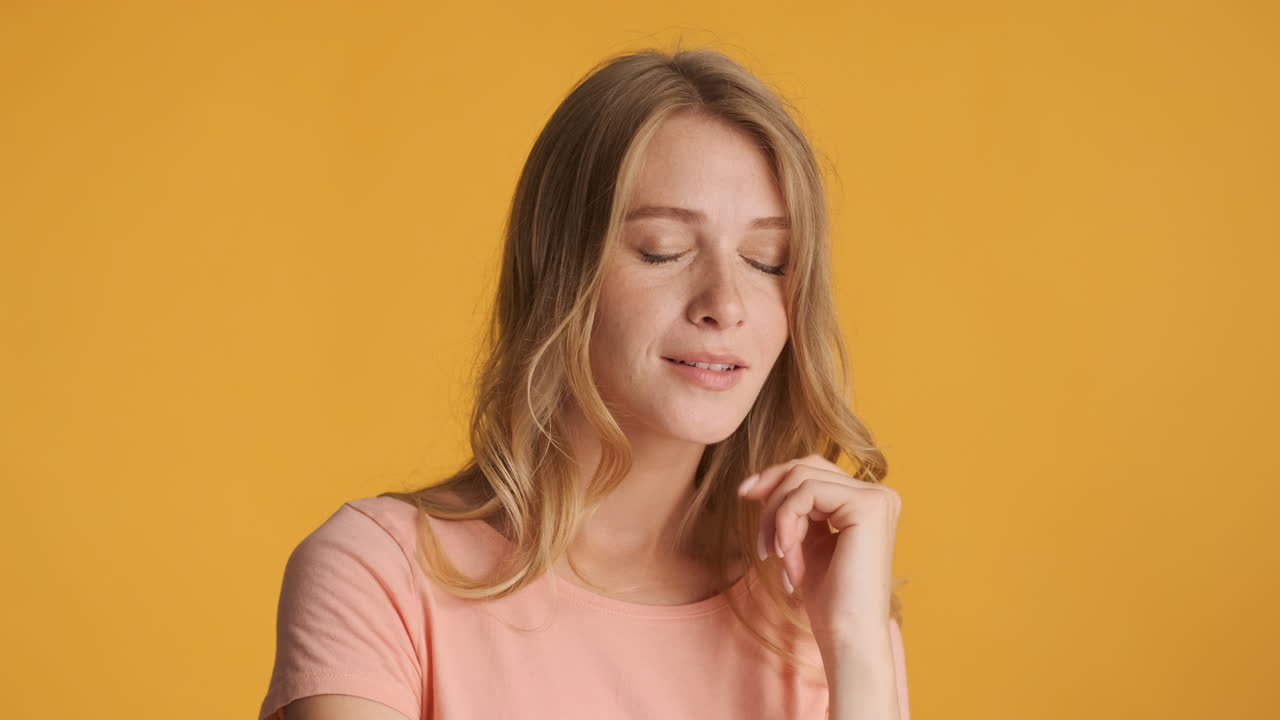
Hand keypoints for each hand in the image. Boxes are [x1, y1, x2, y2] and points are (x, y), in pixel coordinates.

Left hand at [737, 454, 901, 647]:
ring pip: (801, 479)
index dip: (775, 479)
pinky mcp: (868, 507)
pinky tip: (787, 558)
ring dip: (776, 520)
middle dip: (771, 496)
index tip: (744, 494)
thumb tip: (760, 480)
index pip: (813, 468)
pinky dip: (785, 525)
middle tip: (759, 539)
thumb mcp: (804, 540)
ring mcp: (877, 498)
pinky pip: (804, 495)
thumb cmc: (827, 597)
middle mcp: (879, 494)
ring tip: (776, 557)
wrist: (847, 636)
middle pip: (806, 467)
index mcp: (867, 500)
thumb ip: (793, 507)